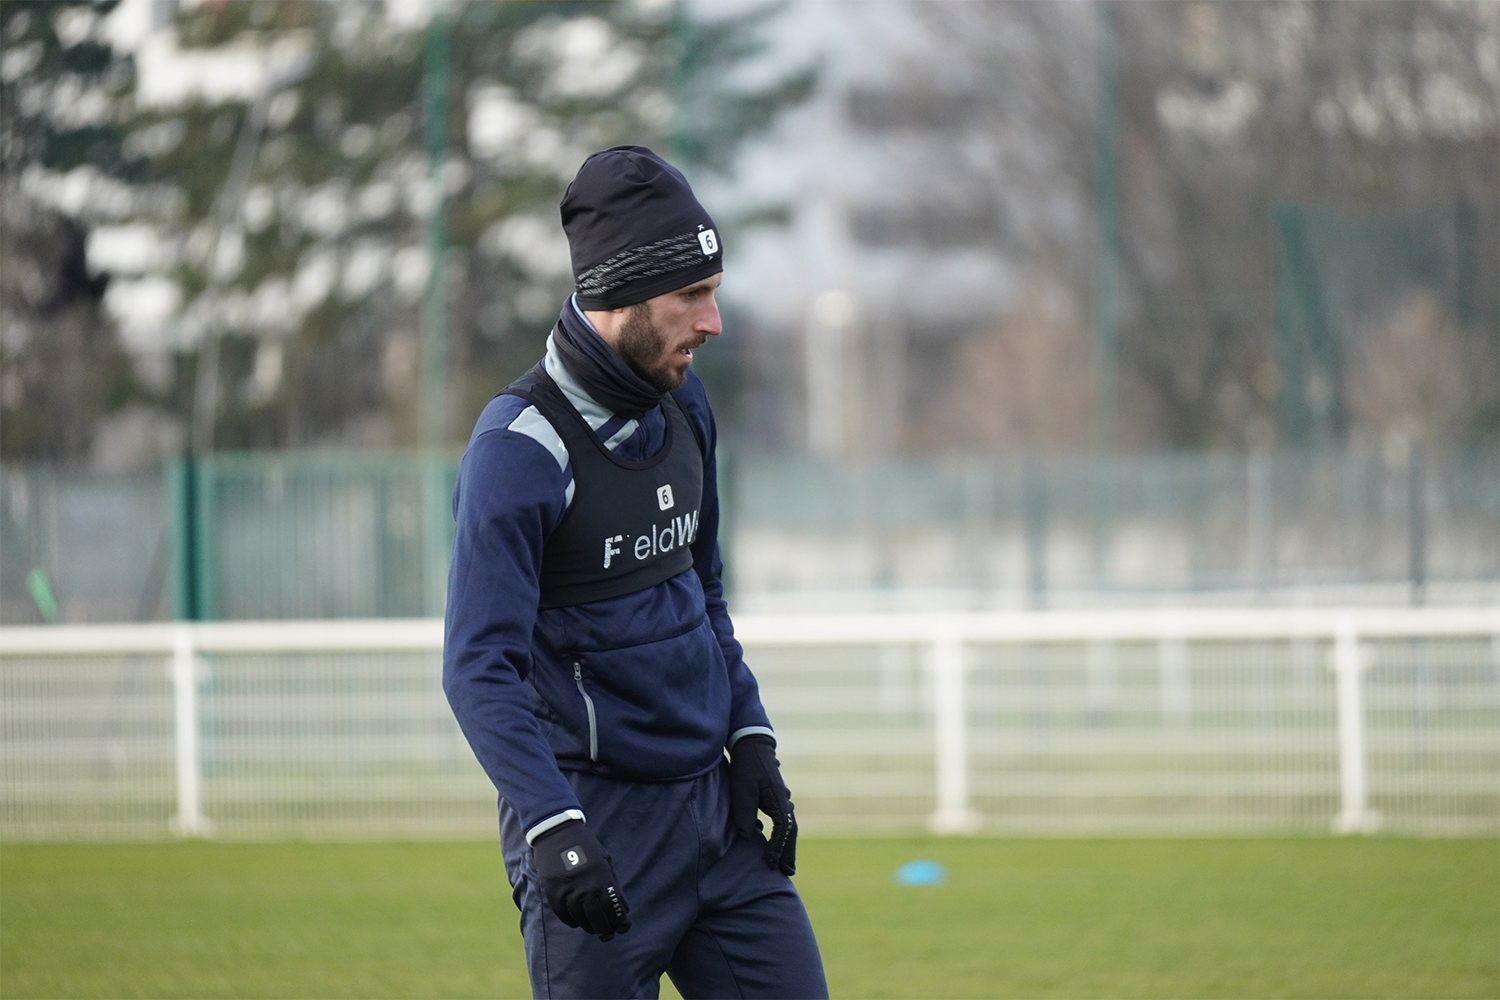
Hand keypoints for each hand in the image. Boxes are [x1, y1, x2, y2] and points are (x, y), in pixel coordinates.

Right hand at [531, 820, 631, 940]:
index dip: (620, 923)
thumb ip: (615, 886)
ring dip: (589, 927)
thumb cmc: (586, 847)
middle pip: (597, 920)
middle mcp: (585, 889)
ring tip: (594, 928)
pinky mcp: (553, 894)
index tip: (623, 928)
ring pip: (580, 920)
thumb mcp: (606, 862)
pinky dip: (572, 922)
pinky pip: (564, 916)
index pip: (613, 911)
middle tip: (608, 935)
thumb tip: (625, 909)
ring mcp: (567, 893)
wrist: (557, 834)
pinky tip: (578, 922)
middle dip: (605, 930)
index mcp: (601, 880)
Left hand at [729, 735, 797, 875]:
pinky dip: (782, 836)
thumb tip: (748, 835)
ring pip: (788, 827)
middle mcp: (784, 800)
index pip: (783, 829)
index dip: (778, 848)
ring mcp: (781, 799)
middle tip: (787, 873)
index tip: (771, 864)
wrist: (751, 745)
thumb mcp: (742, 788)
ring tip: (784, 865)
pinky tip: (776, 846)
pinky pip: (782, 821)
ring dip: (786, 846)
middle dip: (789, 852)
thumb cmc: (746, 765)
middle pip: (791, 832)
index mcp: (779, 799)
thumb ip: (744, 812)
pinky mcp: (775, 798)